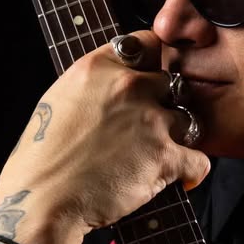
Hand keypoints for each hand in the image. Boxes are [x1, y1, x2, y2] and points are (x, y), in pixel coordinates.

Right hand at [0, 31, 210, 243]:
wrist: (44, 201)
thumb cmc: (43, 159)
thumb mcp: (59, 101)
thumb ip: (94, 86)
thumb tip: (114, 86)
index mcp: (98, 67)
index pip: (146, 43)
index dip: (153, 62)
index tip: (150, 80)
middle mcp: (128, 86)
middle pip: (172, 80)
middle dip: (166, 102)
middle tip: (153, 126)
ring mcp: (150, 120)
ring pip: (188, 118)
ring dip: (179, 136)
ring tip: (162, 154)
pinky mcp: (165, 156)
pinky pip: (199, 159)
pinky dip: (191, 171)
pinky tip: (179, 177)